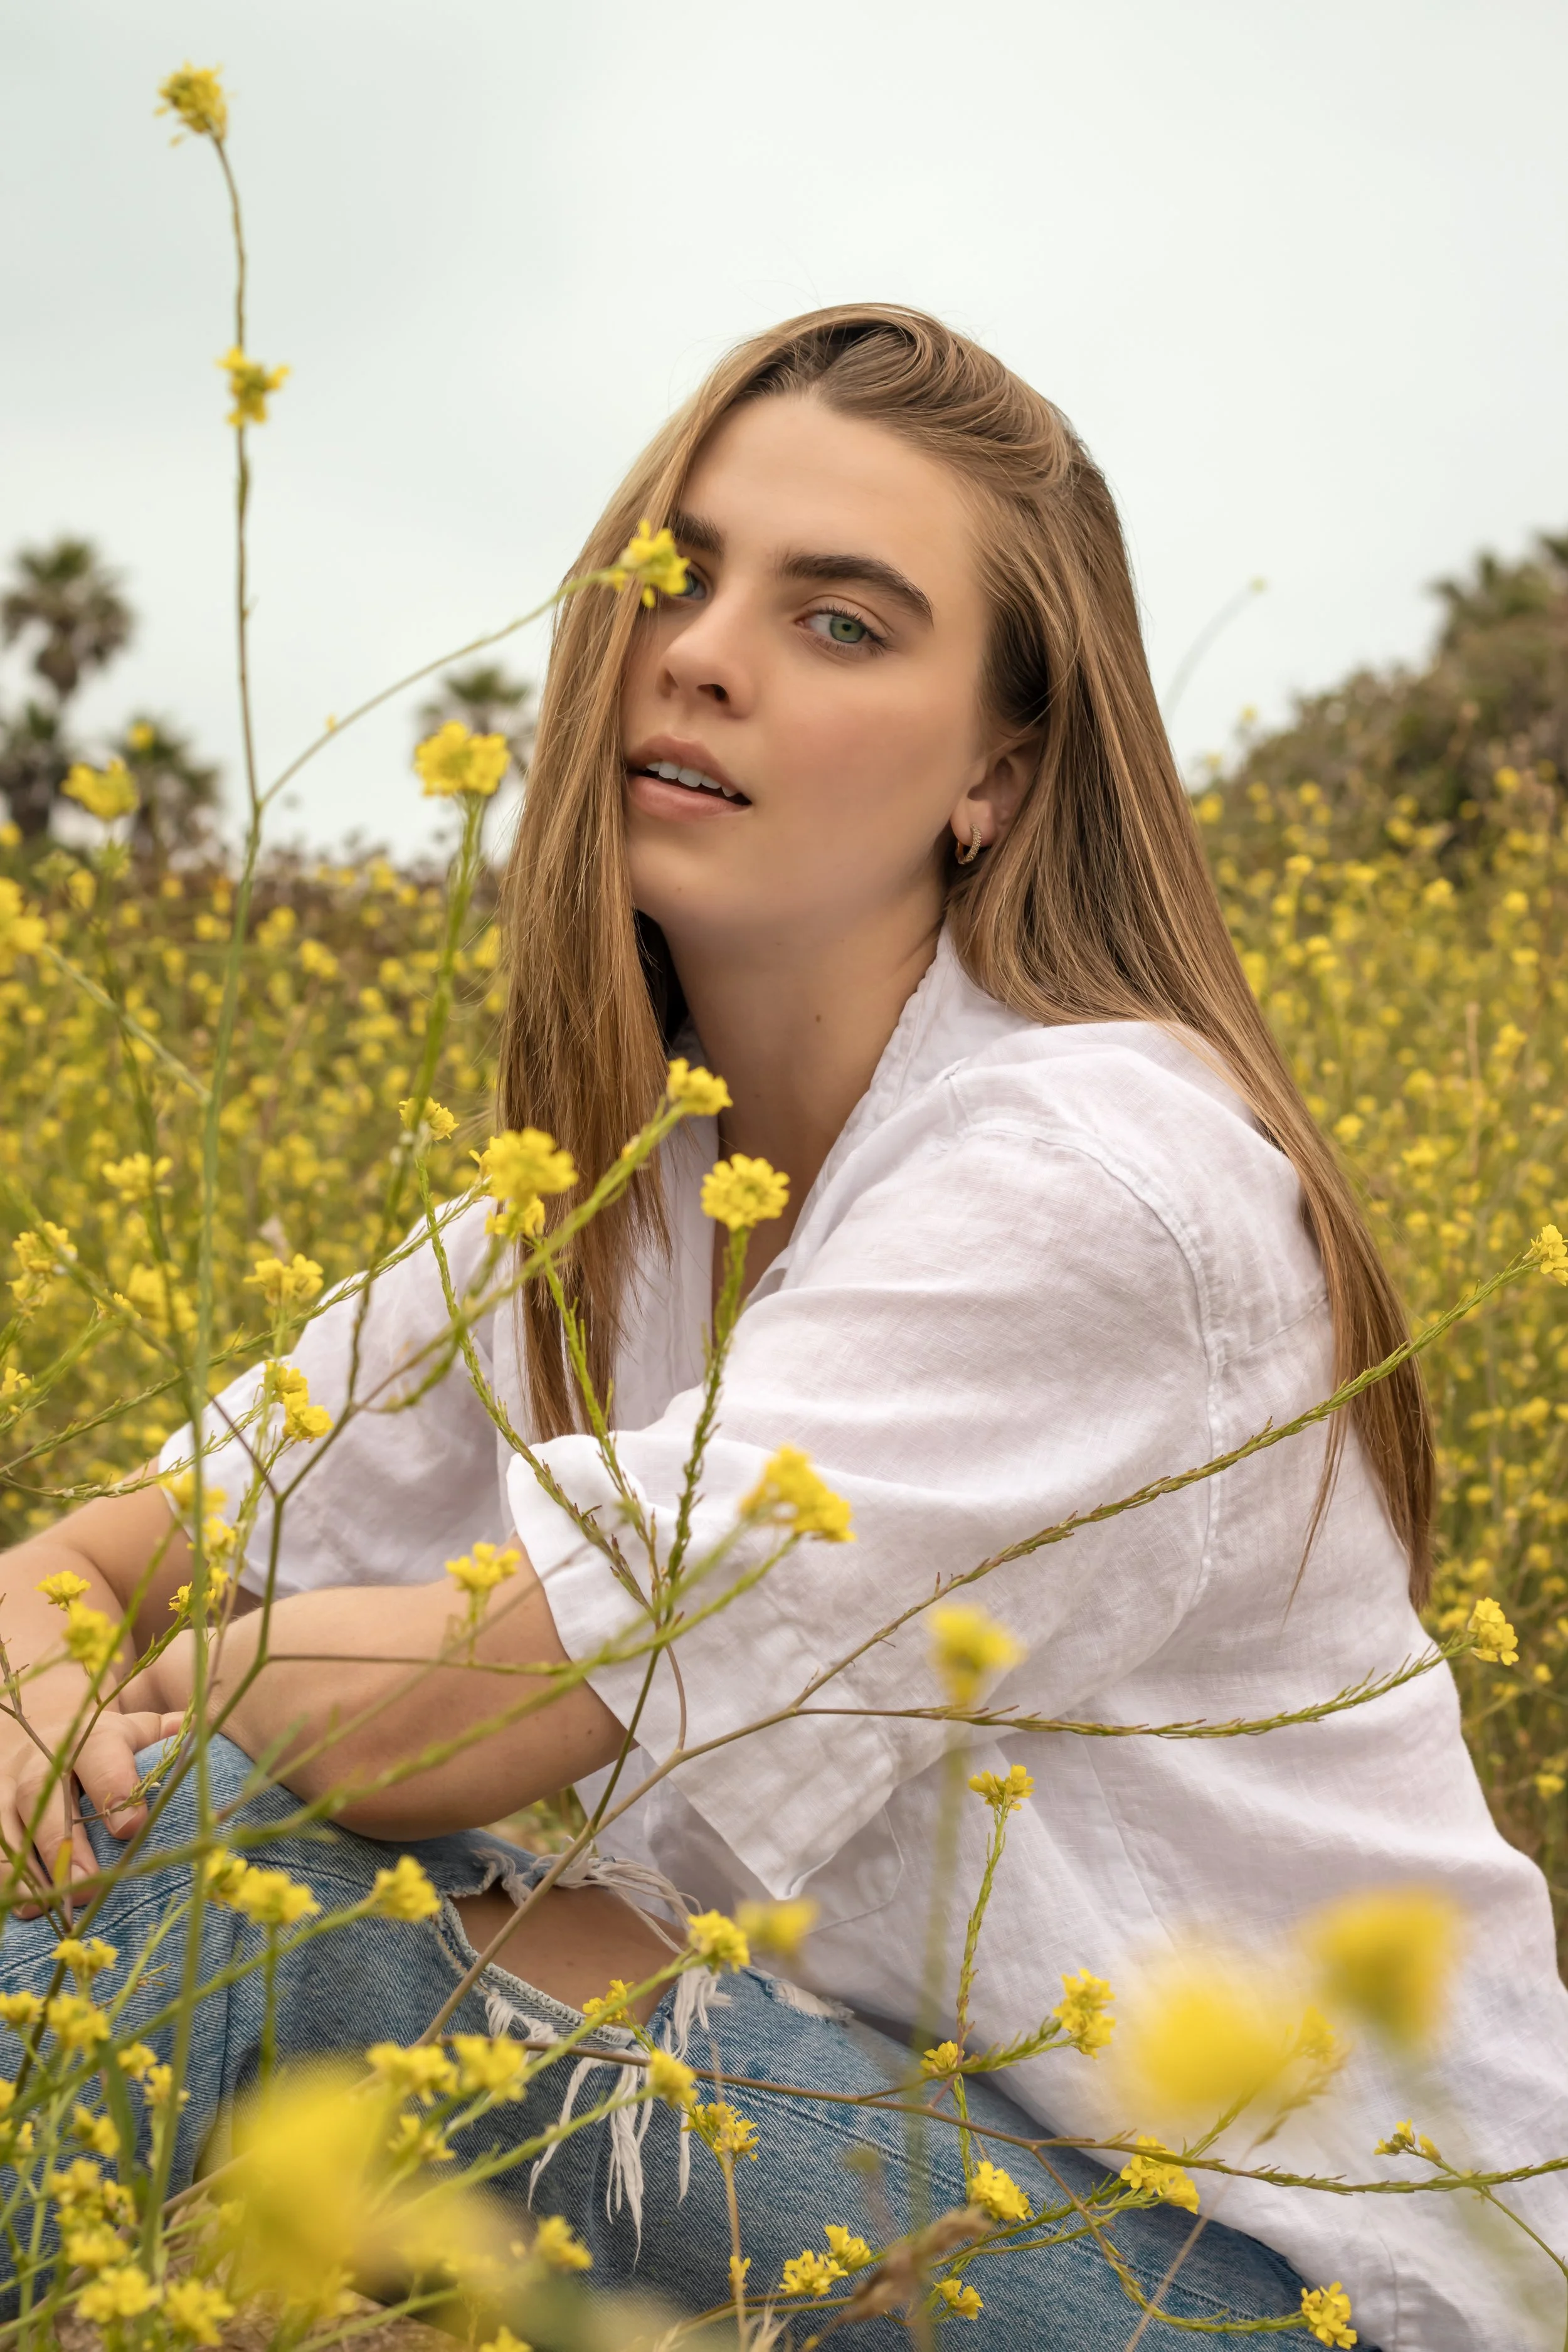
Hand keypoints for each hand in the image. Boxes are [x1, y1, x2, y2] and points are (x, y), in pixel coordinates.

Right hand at [0, 1668, 184, 1920]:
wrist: (42, 1733)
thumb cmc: (107, 1747)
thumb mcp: (138, 1733)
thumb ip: (168, 1738)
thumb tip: (202, 1735)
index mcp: (90, 1738)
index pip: (100, 1756)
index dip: (113, 1788)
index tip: (130, 1828)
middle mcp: (42, 1761)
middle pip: (45, 1799)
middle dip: (63, 1845)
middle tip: (88, 1886)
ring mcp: (6, 1787)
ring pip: (7, 1826)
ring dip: (25, 1869)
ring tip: (46, 1908)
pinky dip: (2, 1876)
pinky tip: (21, 1906)